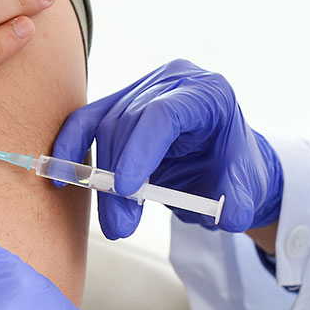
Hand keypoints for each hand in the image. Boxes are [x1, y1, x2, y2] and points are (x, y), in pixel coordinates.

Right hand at [53, 59, 282, 238]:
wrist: (224, 162)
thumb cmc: (233, 168)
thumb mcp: (249, 185)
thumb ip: (241, 200)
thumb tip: (226, 216)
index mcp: (208, 92)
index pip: (164, 113)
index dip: (140, 150)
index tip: (126, 189)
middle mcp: (172, 82)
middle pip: (129, 124)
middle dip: (118, 178)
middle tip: (121, 227)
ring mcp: (142, 90)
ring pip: (106, 129)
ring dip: (102, 181)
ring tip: (116, 223)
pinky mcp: (119, 105)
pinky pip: (87, 122)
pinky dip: (72, 149)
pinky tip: (61, 178)